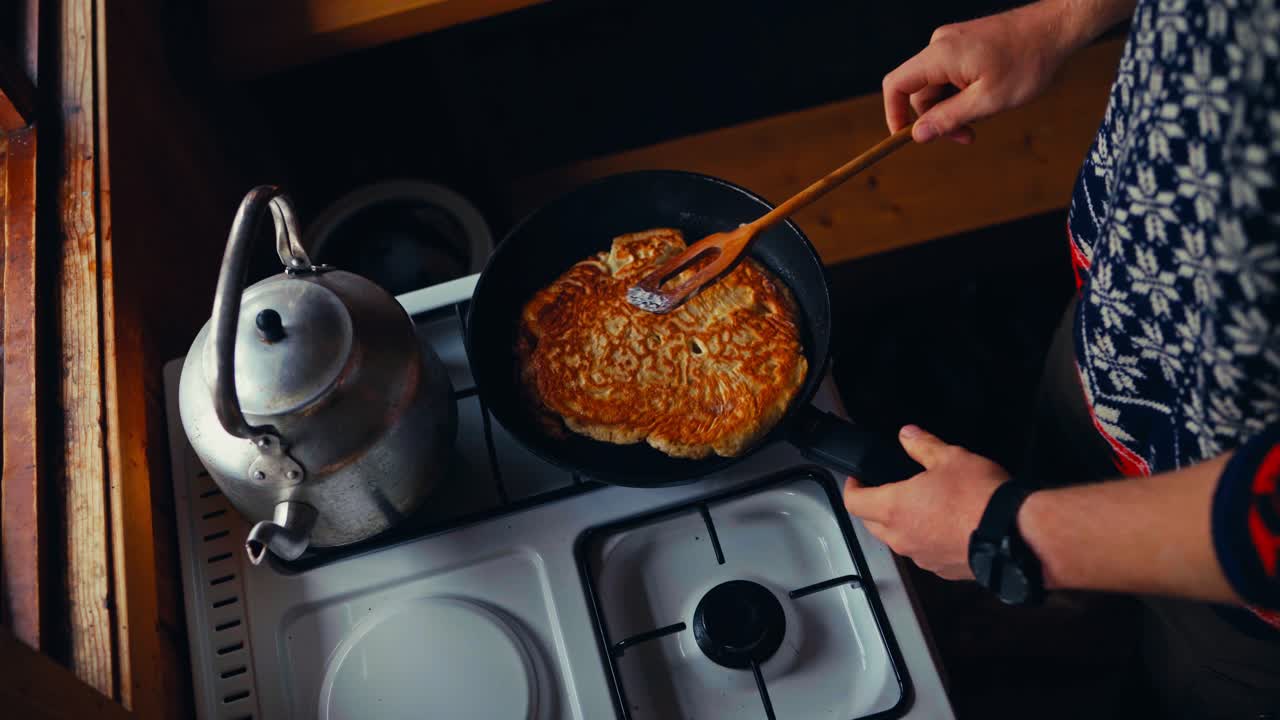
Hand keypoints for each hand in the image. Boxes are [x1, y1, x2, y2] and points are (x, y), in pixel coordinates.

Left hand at [843, 424, 1009, 579]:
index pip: (854, 502)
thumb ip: (923, 445)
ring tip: (921, 506)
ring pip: (898, 541)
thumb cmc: (981, 497)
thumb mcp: (951, 458)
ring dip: (901, 525)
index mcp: (895, 508)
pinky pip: (924, 554)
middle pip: (871, 524)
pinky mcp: (943, 570)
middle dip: (873, 506)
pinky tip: (945, 526)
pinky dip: (926, 540)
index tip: (859, 479)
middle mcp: (902, 537)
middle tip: (886, 489)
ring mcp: (922, 557)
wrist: (1016, 534)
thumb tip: (908, 435)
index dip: (852, 487)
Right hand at [883, 2, 1079, 143]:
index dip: (894, 115)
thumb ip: (948, 118)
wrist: (1057, 27)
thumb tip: (917, 134)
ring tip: (986, 114)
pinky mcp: (965, 42)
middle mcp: (940, 44)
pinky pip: (951, 74)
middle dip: (938, 118)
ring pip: (937, 85)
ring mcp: (953, 41)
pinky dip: (963, 92)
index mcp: (940, 55)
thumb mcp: (988, 101)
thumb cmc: (1028, 61)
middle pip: (919, 90)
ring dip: (954, 107)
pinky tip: (989, 97)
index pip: (896, 85)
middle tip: (967, 136)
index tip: (909, 138)